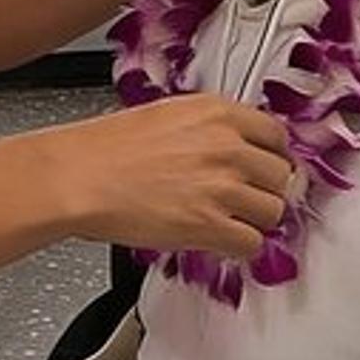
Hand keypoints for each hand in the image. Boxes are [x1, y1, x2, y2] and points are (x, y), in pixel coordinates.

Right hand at [31, 95, 293, 259]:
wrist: (78, 176)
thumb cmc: (106, 148)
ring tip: (229, 219)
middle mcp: (227, 146)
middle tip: (245, 198)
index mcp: (218, 113)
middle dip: (264, 189)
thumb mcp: (167, 115)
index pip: (277, 136)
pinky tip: (220, 239)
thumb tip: (235, 146)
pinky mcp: (210, 225)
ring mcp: (222, 186)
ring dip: (253, 219)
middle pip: (281, 175)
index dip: (271, 156)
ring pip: (273, 211)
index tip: (264, 168)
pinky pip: (252, 243)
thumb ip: (210, 128)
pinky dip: (239, 246)